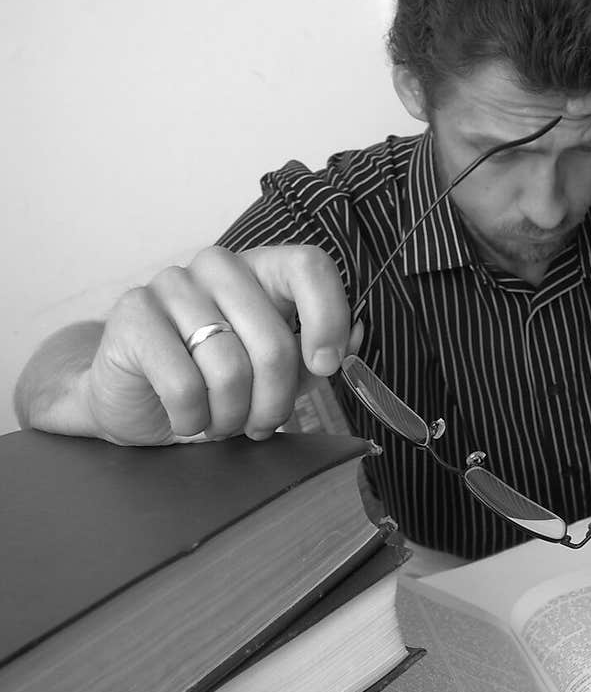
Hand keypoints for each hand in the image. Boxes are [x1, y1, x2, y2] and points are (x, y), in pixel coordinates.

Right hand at [84, 245, 362, 444]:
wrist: (135, 404)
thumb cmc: (212, 386)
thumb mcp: (275, 376)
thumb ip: (314, 357)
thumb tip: (357, 336)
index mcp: (260, 271)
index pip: (308, 266)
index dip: (327, 318)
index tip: (326, 366)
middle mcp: (217, 266)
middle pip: (273, 341)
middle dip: (274, 403)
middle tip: (260, 425)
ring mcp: (171, 284)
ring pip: (229, 368)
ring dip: (230, 416)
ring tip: (219, 422)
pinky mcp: (133, 315)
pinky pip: (183, 384)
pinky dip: (192, 419)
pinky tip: (186, 419)